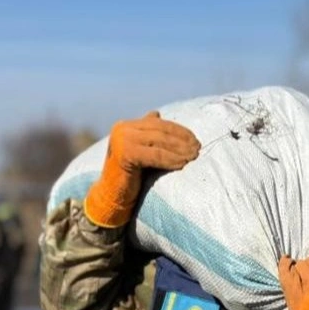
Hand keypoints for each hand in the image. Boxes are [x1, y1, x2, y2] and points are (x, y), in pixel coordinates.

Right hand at [84, 111, 200, 227]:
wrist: (110, 196)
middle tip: (198, 148)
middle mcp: (122, 129)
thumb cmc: (129, 175)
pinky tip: (183, 164)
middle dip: (182, 139)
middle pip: (161, 131)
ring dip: (180, 149)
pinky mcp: (125, 154)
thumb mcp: (138, 149)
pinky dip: (171, 159)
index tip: (196, 139)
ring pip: (160, 142)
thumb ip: (146, 133)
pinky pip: (156, 155)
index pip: (159, 124)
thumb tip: (157, 113)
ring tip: (194, 156)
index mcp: (126, 125)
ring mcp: (122, 140)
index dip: (179, 131)